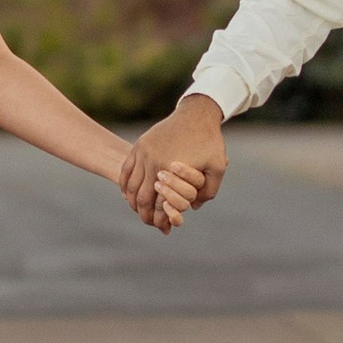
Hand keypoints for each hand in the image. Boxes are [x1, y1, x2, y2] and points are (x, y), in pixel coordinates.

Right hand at [123, 94, 226, 225]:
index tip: (162, 228)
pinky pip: (126, 170)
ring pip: (130, 185)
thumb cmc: (209, 141)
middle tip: (148, 222)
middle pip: (141, 198)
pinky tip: (127, 194)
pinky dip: (125, 185)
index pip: (159, 204)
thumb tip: (194, 208)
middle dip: (143, 214)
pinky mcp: (140, 145)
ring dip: (132, 201)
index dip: (159, 219)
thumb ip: (209, 191)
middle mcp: (153, 162)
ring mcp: (144, 153)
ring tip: (137, 210)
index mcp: (171, 170)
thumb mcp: (218, 167)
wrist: (196, 114)